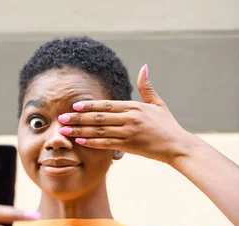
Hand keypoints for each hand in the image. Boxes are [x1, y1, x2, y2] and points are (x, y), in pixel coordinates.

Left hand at [58, 65, 189, 163]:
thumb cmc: (167, 126)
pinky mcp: (129, 146)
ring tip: (65, 130)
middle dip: (78, 117)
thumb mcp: (158, 104)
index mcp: (134, 107)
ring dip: (80, 130)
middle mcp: (129, 118)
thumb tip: (144, 67)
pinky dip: (92, 142)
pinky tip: (79, 141)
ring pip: (99, 130)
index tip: (74, 105)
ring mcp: (128, 132)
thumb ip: (147, 88)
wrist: (176, 146)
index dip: (89, 105)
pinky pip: (106, 144)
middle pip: (98, 117)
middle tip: (61, 118)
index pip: (107, 105)